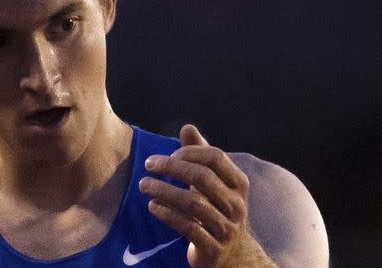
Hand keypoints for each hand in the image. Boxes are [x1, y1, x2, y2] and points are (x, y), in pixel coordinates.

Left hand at [139, 125, 274, 266]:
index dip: (189, 151)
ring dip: (164, 190)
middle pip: (202, 177)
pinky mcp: (213, 248)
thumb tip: (187, 127)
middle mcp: (236, 204)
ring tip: (143, 184)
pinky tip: (152, 206)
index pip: (215, 157)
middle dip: (171, 167)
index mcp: (238, 183)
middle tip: (148, 164)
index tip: (167, 155)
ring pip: (193, 203)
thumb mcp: (214, 183)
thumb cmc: (217, 209)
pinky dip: (167, 214)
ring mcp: (226, 227)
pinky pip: (187, 227)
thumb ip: (201, 154)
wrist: (234, 255)